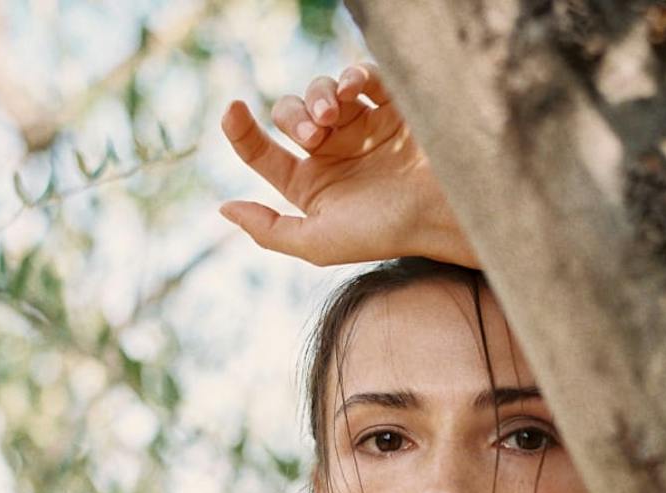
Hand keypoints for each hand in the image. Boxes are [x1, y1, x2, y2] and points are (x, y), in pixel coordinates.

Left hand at [219, 64, 477, 267]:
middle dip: (293, 115)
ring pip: (321, 90)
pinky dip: (352, 76)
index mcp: (311, 186)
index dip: (240, 130)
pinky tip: (354, 90)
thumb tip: (224, 209)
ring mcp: (362, 128)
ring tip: (334, 113)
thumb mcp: (318, 243)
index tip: (231, 109)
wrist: (440, 213)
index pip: (263, 152)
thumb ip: (271, 231)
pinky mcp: (391, 108)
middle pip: (289, 113)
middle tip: (315, 132)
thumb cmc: (383, 233)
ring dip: (318, 95)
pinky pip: (362, 77)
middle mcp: (333, 154)